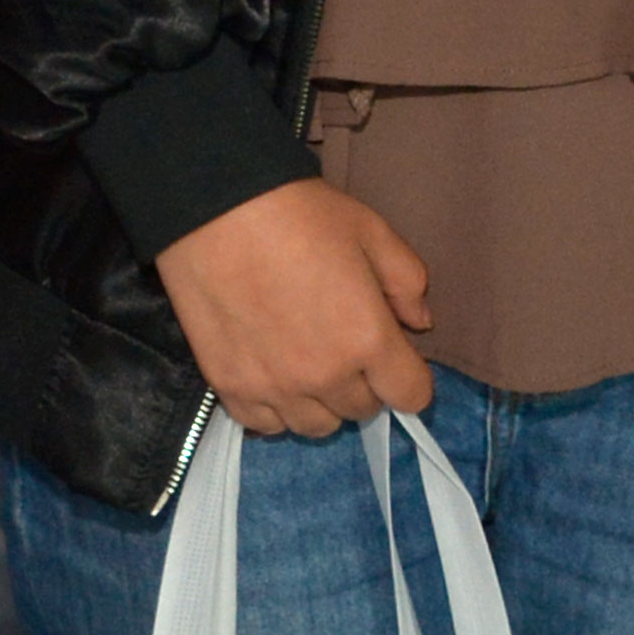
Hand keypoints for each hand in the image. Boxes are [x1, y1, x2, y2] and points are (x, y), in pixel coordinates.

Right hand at [150, 180, 434, 437]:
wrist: (214, 208)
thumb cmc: (300, 212)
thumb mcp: (371, 231)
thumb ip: (406, 280)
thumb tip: (419, 322)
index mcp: (367, 338)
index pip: (411, 396)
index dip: (411, 378)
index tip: (396, 360)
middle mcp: (324, 376)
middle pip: (363, 411)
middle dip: (366, 382)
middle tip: (346, 344)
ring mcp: (274, 388)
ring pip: (317, 427)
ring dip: (323, 401)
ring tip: (309, 362)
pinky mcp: (230, 388)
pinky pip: (266, 425)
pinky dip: (276, 408)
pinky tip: (272, 373)